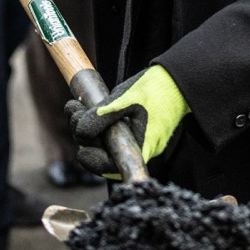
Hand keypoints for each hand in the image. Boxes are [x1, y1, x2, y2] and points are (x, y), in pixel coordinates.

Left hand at [68, 65, 187, 174]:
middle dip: (83, 136)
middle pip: (103, 154)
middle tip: (73, 111)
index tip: (81, 148)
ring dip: (84, 127)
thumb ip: (103, 116)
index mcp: (142, 147)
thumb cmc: (156, 90)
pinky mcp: (130, 131)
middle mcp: (138, 148)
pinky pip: (108, 133)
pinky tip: (83, 107)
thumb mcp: (126, 100)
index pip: (112, 168)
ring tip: (75, 106)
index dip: (93, 161)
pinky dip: (93, 123)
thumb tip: (80, 132)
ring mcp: (135, 140)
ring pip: (102, 142)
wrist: (176, 81)